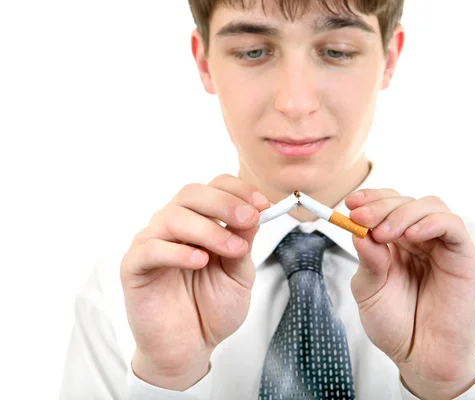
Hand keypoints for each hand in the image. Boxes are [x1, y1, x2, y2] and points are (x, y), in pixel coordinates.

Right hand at [120, 174, 269, 389]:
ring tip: (232, 250)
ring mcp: (151, 243)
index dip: (238, 190)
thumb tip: (254, 211)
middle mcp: (174, 226)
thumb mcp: (239, 274)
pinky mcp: (134, 267)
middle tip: (249, 219)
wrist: (190, 348)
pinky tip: (200, 261)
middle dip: (224, 202)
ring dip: (208, 229)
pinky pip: (151, 249)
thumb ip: (243, 243)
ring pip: (173, 217)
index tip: (263, 205)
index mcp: (200, 221)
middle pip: (191, 193)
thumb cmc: (212, 308)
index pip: (214, 187)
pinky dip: (177, 251)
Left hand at [346, 189, 474, 398]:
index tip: (350, 203)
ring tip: (383, 233)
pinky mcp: (463, 257)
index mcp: (395, 243)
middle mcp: (420, 239)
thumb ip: (368, 262)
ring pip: (430, 206)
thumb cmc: (395, 325)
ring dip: (403, 212)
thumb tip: (358, 231)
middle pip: (405, 201)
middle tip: (360, 217)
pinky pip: (452, 226)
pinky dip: (431, 223)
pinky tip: (411, 236)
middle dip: (380, 205)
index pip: (386, 206)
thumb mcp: (370, 292)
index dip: (370, 199)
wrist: (421, 358)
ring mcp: (442, 246)